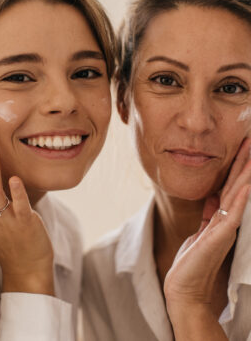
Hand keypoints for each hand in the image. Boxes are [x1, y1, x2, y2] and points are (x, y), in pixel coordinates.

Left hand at [164, 138, 250, 338]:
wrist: (185, 289)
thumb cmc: (193, 262)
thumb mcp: (201, 231)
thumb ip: (210, 214)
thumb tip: (213, 198)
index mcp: (222, 217)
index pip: (231, 186)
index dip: (236, 166)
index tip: (243, 147)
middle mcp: (227, 220)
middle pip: (237, 185)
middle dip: (243, 162)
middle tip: (250, 140)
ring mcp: (226, 227)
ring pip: (238, 194)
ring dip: (245, 173)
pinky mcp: (221, 236)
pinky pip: (233, 211)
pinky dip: (240, 196)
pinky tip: (246, 182)